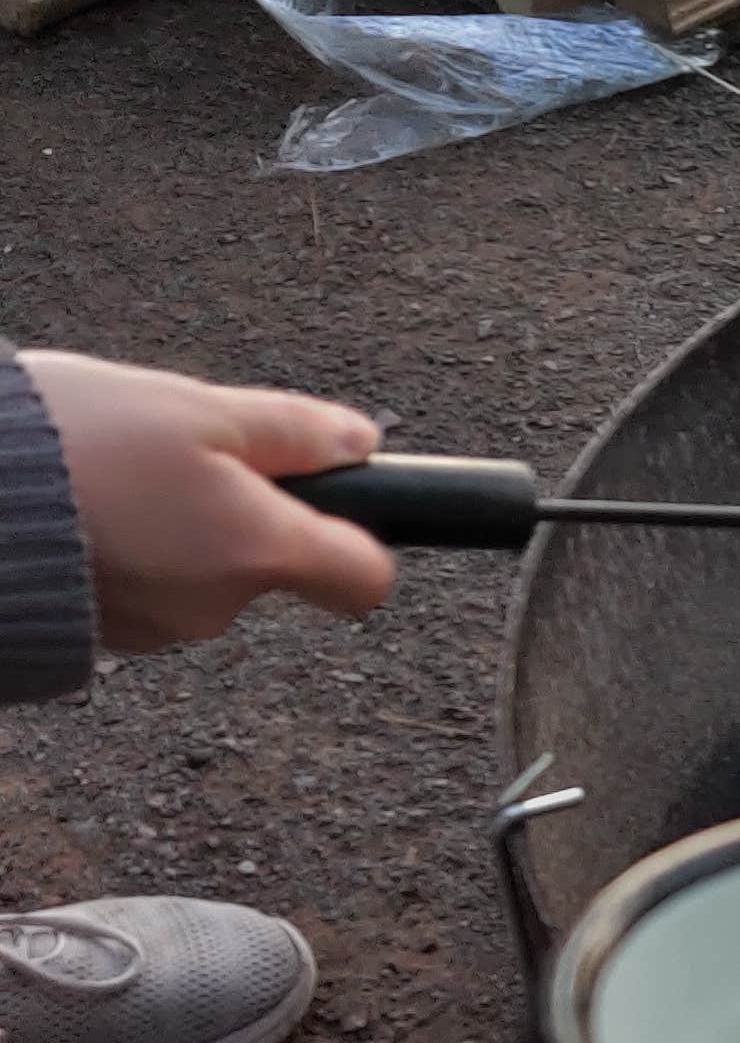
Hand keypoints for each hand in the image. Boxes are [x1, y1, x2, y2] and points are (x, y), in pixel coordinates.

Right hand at [20, 350, 397, 648]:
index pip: (364, 580)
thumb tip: (360, 442)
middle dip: (240, 510)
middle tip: (175, 453)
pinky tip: (84, 507)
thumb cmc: (73, 444)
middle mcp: (216, 607)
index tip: (330, 498)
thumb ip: (289, 431)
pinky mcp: (100, 634)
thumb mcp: (194, 408)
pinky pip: (145, 587)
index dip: (361, 539)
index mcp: (258, 550)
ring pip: (201, 573)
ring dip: (177, 526)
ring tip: (114, 475)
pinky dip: (130, 549)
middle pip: (268, 564)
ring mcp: (155, 629)